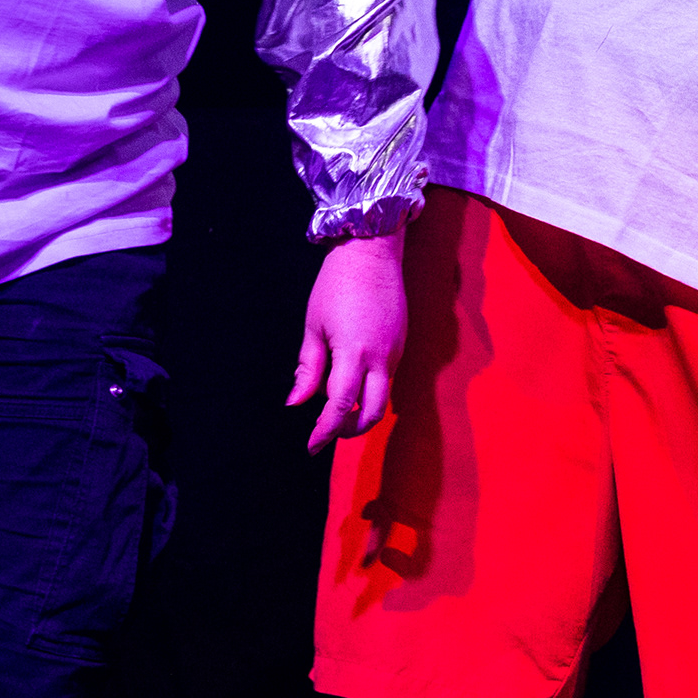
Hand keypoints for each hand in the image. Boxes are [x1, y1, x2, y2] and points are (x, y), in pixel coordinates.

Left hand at [290, 229, 406, 451]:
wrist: (372, 251)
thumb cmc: (335, 285)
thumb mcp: (313, 326)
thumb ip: (309, 368)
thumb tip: (296, 403)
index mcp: (354, 353)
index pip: (340, 406)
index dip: (325, 431)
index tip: (311, 446)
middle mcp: (381, 357)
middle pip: (373, 412)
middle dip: (351, 430)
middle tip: (328, 433)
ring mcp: (395, 350)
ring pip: (382, 395)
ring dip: (360, 407)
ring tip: (335, 401)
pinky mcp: (401, 342)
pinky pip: (386, 375)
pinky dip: (368, 385)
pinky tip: (349, 374)